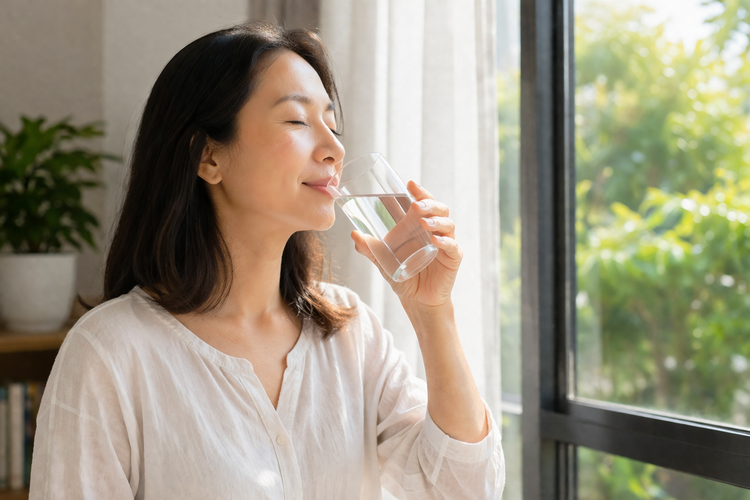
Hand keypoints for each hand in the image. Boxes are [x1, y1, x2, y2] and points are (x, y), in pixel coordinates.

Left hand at [351, 180, 461, 307]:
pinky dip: (445, 243)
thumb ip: (369, 248)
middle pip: (439, 209)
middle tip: (416, 205)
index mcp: (420, 225)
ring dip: (436, 221)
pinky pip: (453, 247)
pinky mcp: (453, 259)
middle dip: (429, 203)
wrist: (416, 299)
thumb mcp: (383, 261)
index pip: (424, 202)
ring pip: (448, 224)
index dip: (420, 191)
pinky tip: (436, 241)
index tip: (409, 183)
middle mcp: (435, 230)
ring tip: (423, 222)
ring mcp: (445, 243)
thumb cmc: (402, 275)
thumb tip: (353, 234)